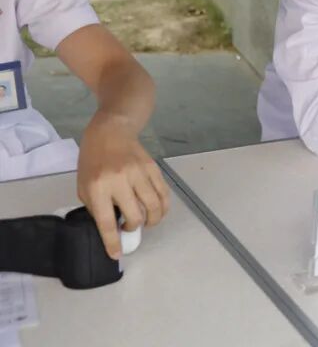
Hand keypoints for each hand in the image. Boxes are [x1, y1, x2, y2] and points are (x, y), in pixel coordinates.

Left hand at [76, 114, 169, 259]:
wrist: (110, 132)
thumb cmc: (92, 161)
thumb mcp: (84, 186)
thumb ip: (97, 206)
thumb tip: (113, 227)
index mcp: (98, 188)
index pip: (107, 222)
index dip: (113, 241)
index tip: (117, 254)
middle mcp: (119, 181)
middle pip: (135, 215)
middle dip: (134, 228)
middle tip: (130, 228)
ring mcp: (139, 174)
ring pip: (154, 206)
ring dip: (152, 220)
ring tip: (146, 221)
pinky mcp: (153, 168)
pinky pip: (163, 193)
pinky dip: (163, 207)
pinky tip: (158, 210)